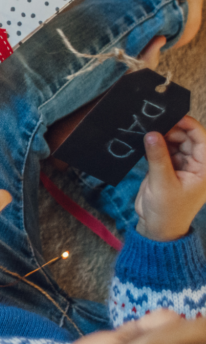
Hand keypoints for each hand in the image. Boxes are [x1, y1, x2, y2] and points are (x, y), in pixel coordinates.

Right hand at [135, 115, 205, 241]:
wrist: (157, 228)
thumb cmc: (168, 211)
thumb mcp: (163, 183)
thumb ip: (158, 157)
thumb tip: (151, 133)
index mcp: (204, 168)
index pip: (201, 139)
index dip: (188, 125)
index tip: (170, 115)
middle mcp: (195, 164)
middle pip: (186, 137)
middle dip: (171, 129)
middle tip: (151, 123)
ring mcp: (181, 165)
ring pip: (173, 141)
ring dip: (161, 136)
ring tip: (145, 130)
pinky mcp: (166, 168)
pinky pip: (162, 149)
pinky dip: (154, 144)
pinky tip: (143, 141)